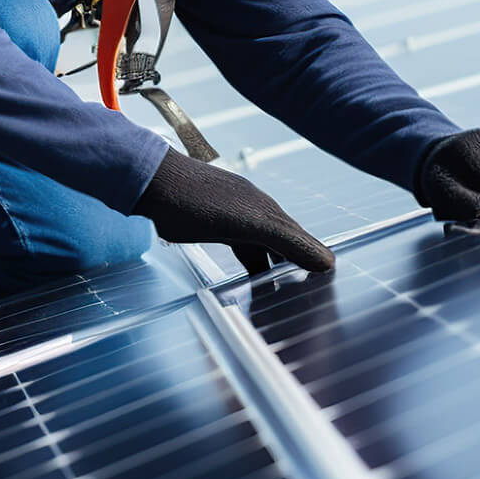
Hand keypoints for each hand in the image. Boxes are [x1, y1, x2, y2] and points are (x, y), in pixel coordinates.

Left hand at [131, 150, 333, 274]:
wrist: (151, 183)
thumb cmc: (195, 200)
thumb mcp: (248, 224)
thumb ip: (287, 242)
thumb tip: (327, 262)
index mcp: (268, 210)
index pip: (302, 240)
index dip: (315, 262)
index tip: (328, 287)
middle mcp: (256, 210)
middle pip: (285, 244)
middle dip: (298, 267)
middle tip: (310, 296)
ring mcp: (235, 216)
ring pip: (264, 247)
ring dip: (275, 268)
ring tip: (285, 294)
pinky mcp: (215, 223)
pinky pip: (244, 247)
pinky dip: (254, 264)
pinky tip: (253, 278)